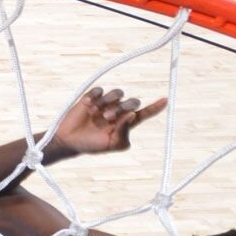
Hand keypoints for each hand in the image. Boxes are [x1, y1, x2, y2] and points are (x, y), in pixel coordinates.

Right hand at [50, 87, 166, 155]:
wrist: (69, 140)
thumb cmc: (92, 145)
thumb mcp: (111, 144)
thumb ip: (124, 132)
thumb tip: (132, 115)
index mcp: (126, 123)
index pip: (144, 113)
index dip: (155, 107)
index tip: (166, 100)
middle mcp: (118, 111)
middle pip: (132, 101)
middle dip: (122, 108)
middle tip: (108, 118)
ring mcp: (105, 103)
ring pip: (118, 93)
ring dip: (109, 102)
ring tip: (96, 113)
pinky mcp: (91, 97)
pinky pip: (100, 90)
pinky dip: (95, 97)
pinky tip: (88, 106)